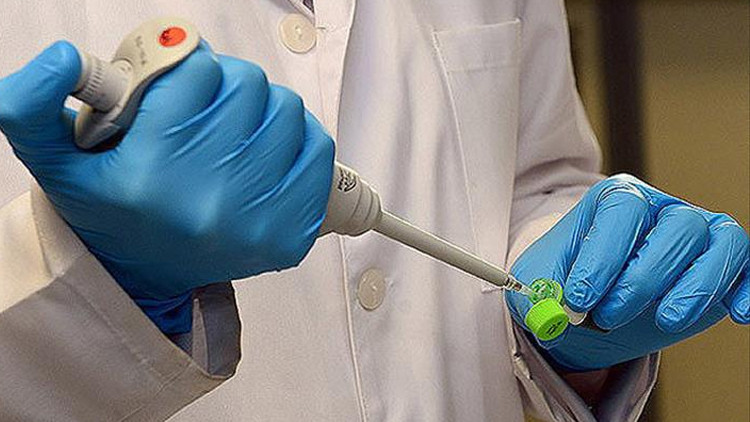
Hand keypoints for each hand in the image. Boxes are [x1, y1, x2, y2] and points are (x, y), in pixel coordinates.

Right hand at [0, 42, 333, 306]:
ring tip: (236, 129)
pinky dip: (297, 140)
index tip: (182, 86)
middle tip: (209, 105)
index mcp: (151, 174)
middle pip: (248, 86)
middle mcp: (208, 198)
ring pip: (286, 111)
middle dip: (227, 85)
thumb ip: (30, 106)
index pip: (198, 72)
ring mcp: (258, 219)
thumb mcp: (56, 160)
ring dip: (263, 109)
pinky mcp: (292, 233)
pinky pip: (318, 150)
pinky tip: (267, 151)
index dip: (190, 69)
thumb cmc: (114, 209)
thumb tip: (58, 56)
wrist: (149, 273)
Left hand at [506, 174, 748, 370]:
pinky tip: (736, 314)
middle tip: (609, 316)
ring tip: (665, 320)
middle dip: (643, 279)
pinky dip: (747, 290)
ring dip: (697, 286)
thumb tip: (554, 314)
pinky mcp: (722, 269)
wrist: (584, 305)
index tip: (580, 297)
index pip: (623, 210)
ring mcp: (697, 236)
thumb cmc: (564, 283)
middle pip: (677, 227)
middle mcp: (661, 211)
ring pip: (723, 242)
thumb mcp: (540, 283)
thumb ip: (543, 293)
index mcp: (616, 200)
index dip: (603, 255)